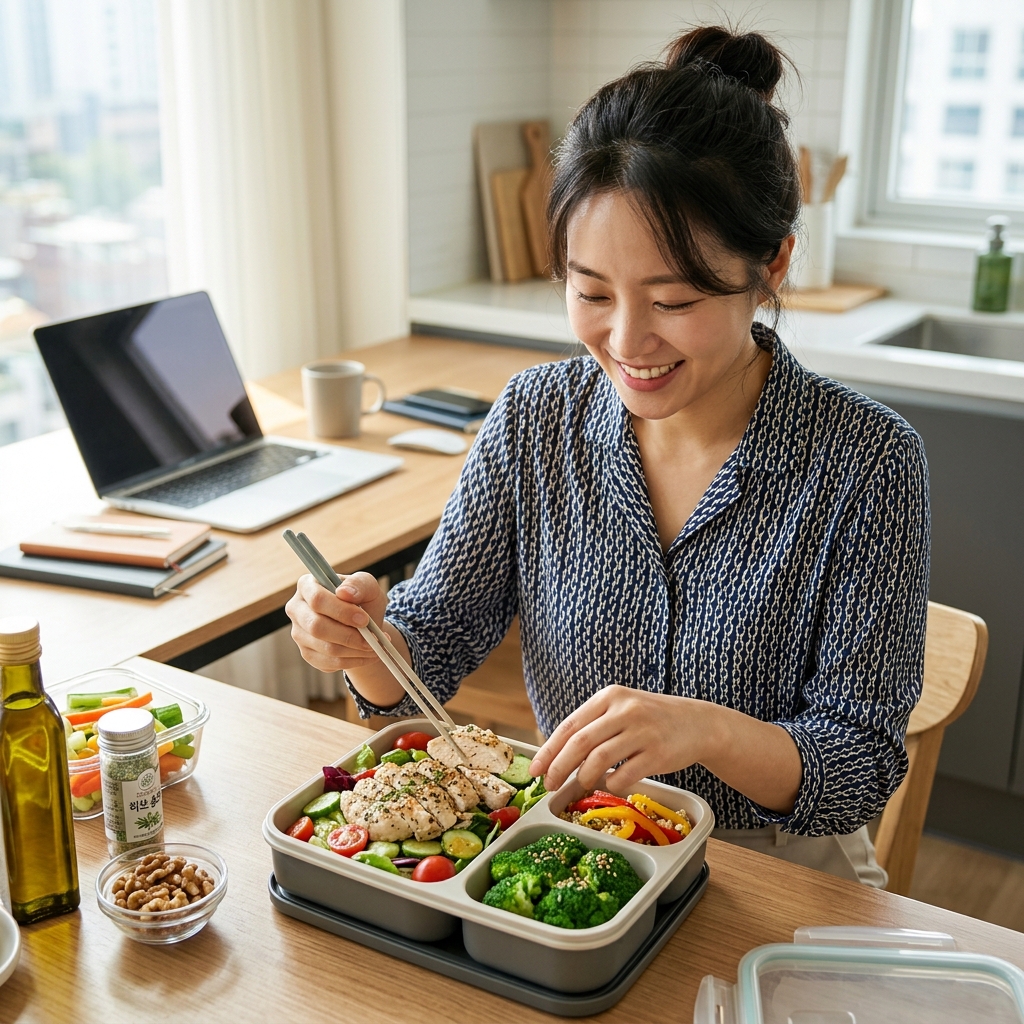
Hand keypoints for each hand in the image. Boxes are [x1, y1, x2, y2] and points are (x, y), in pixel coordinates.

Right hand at [285, 571, 387, 673]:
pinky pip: (329, 662)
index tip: (364, 619)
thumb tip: (344, 592)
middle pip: (317, 627)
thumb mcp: (367, 586)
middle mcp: (297, 609)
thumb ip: (359, 584)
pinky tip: (368, 654)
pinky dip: (353, 661)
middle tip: (373, 638)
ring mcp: (299, 633)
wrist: (363, 623)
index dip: (341, 611)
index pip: (317, 600)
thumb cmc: (362, 599)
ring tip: (375, 645)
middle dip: (349, 635)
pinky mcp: (307, 653)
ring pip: (326, 648)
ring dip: (355, 650)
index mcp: (307, 585)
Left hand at [528, 685, 711, 793]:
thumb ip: (594, 725)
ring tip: (582, 785)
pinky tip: (612, 783)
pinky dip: (612, 784)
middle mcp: (625, 710)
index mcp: (610, 697)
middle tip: (550, 785)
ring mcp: (642, 731)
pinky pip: (625, 775)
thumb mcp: (622, 709)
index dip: (550, 749)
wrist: (698, 723)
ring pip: (599, 759)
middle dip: (560, 767)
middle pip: (580, 742)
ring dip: (584, 777)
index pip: (571, 725)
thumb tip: (556, 754)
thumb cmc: (652, 719)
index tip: (537, 769)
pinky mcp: (658, 754)